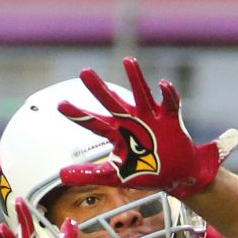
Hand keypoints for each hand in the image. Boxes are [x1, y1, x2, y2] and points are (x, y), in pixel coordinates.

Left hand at [57, 57, 237, 198]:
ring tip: (128, 61)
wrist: (176, 175)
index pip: (94, 122)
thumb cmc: (146, 172)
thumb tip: (61, 175)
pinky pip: (170, 103)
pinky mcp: (171, 120)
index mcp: (117, 133)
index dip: (79, 115)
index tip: (61, 105)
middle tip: (84, 72)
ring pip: (142, 95)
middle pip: (112, 102)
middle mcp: (131, 121)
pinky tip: (163, 83)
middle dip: (99, 89)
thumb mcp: (114, 176)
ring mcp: (151, 118)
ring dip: (136, 79)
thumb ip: (89, 174)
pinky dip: (168, 93)